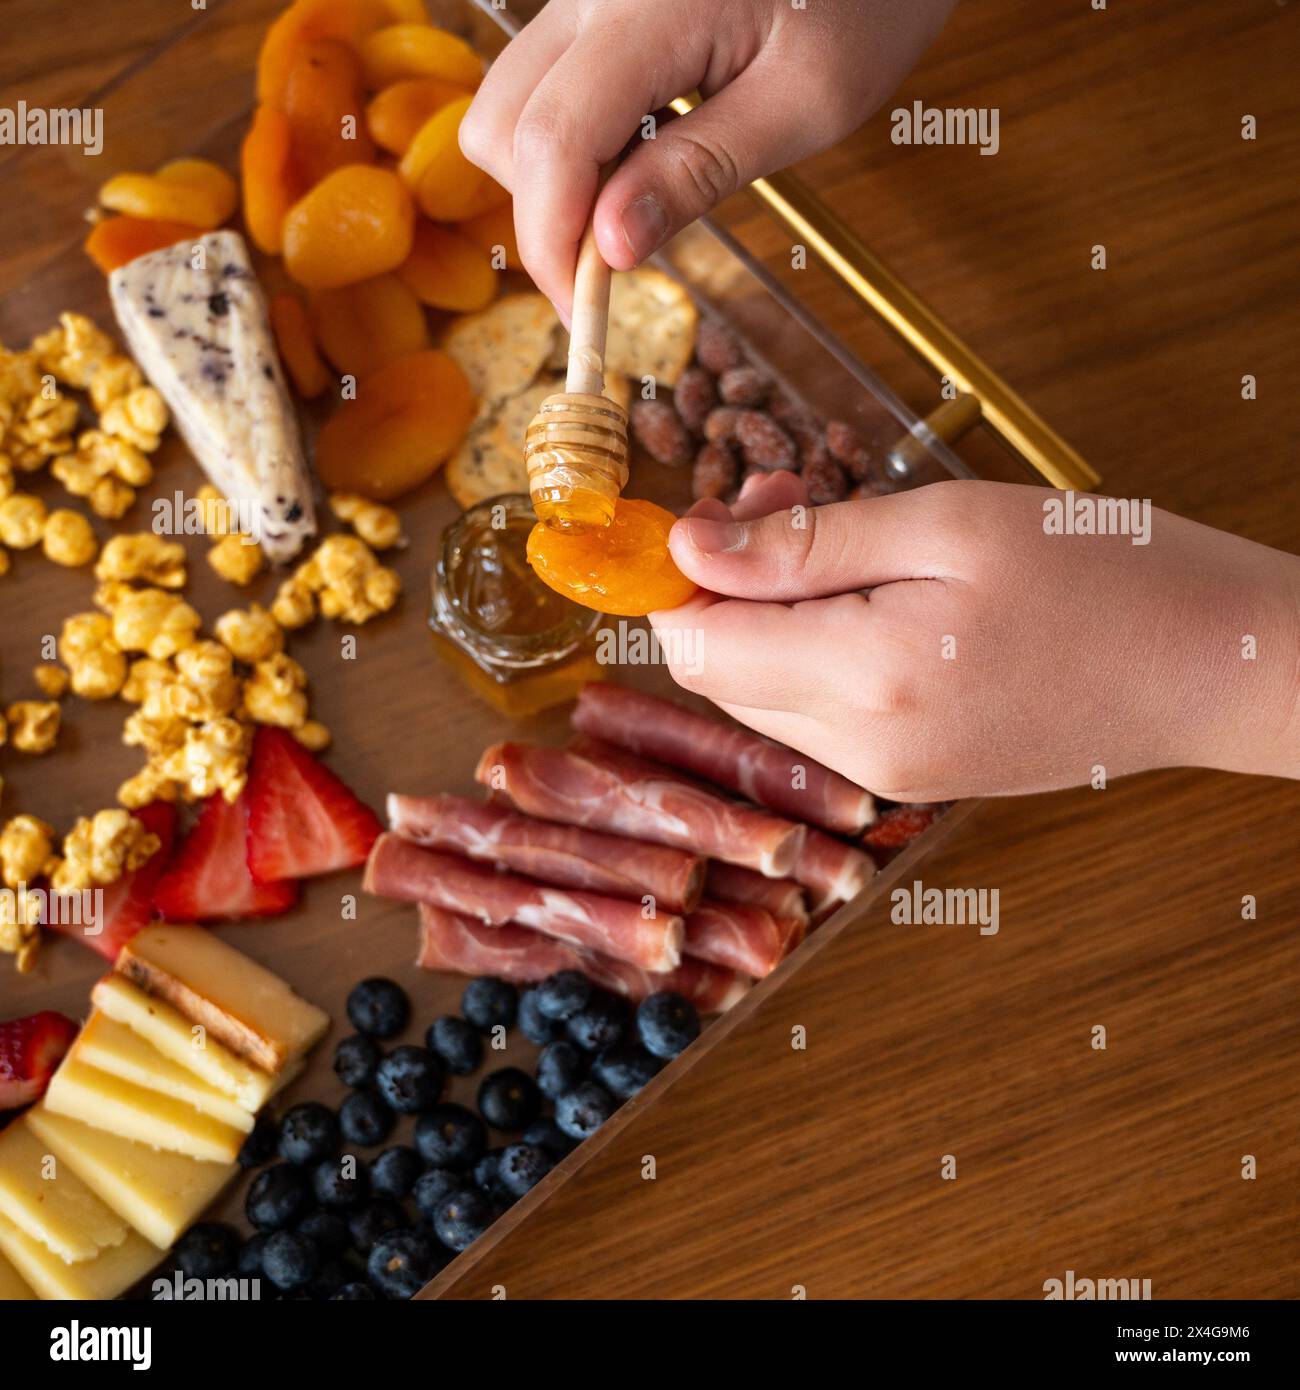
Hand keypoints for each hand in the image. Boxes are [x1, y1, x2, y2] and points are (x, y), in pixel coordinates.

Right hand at [460, 0, 954, 316]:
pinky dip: (571, 139)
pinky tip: (639, 155)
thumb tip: (611, 249)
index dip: (554, 245)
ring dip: (552, 180)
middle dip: (544, 216)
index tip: (586, 314)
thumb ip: (701, 172)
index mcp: (650, 7)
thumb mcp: (806, 103)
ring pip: (510, 103)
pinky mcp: (595, 0)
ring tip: (636, 206)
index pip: (551, 142)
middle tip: (613, 270)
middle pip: (503, 125)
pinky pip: (545, 81)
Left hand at [650, 479, 1299, 798]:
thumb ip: (804, 545)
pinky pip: (823, 713)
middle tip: (791, 497)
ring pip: (769, 695)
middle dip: (729, 586)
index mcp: (865, 682)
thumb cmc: (1104, 575)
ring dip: (774, 615)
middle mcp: (863, 750)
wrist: (1215, 664)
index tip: (716, 508)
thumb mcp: (947, 524)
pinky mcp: (916, 773)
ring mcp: (890, 774)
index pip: (696, 649)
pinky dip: (820, 650)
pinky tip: (873, 593)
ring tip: (843, 536)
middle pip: (723, 675)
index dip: (680, 577)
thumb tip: (687, 550)